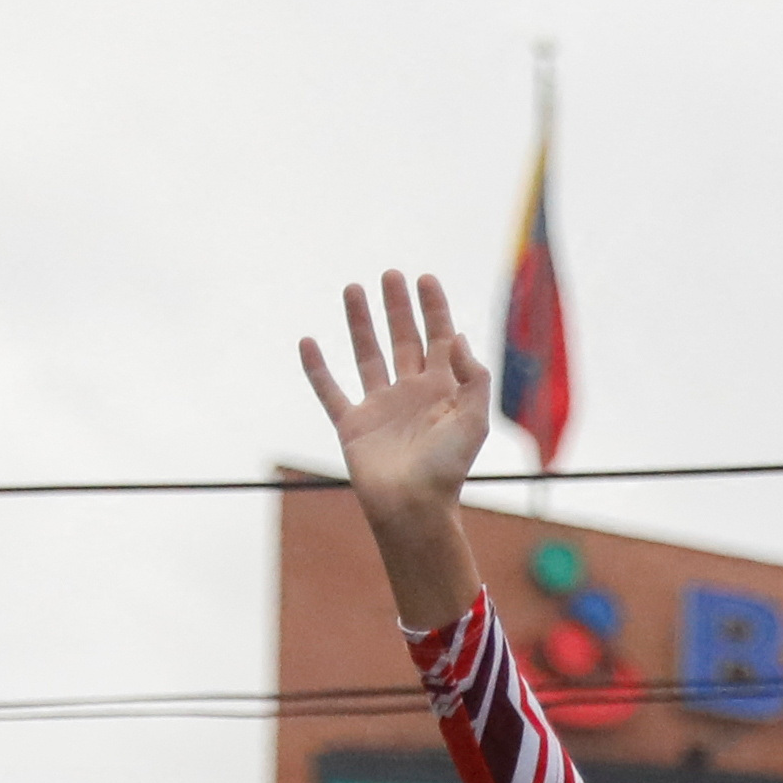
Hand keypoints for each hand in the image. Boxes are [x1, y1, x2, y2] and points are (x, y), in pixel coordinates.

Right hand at [300, 271, 492, 529]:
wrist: (413, 508)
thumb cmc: (447, 470)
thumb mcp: (473, 421)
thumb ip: (472, 377)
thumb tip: (458, 336)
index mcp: (442, 392)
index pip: (439, 339)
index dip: (434, 309)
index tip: (425, 279)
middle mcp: (411, 395)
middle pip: (404, 339)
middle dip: (398, 307)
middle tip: (391, 275)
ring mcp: (380, 408)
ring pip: (368, 354)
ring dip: (360, 323)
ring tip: (353, 288)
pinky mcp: (352, 425)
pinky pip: (330, 391)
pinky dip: (317, 368)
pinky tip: (308, 342)